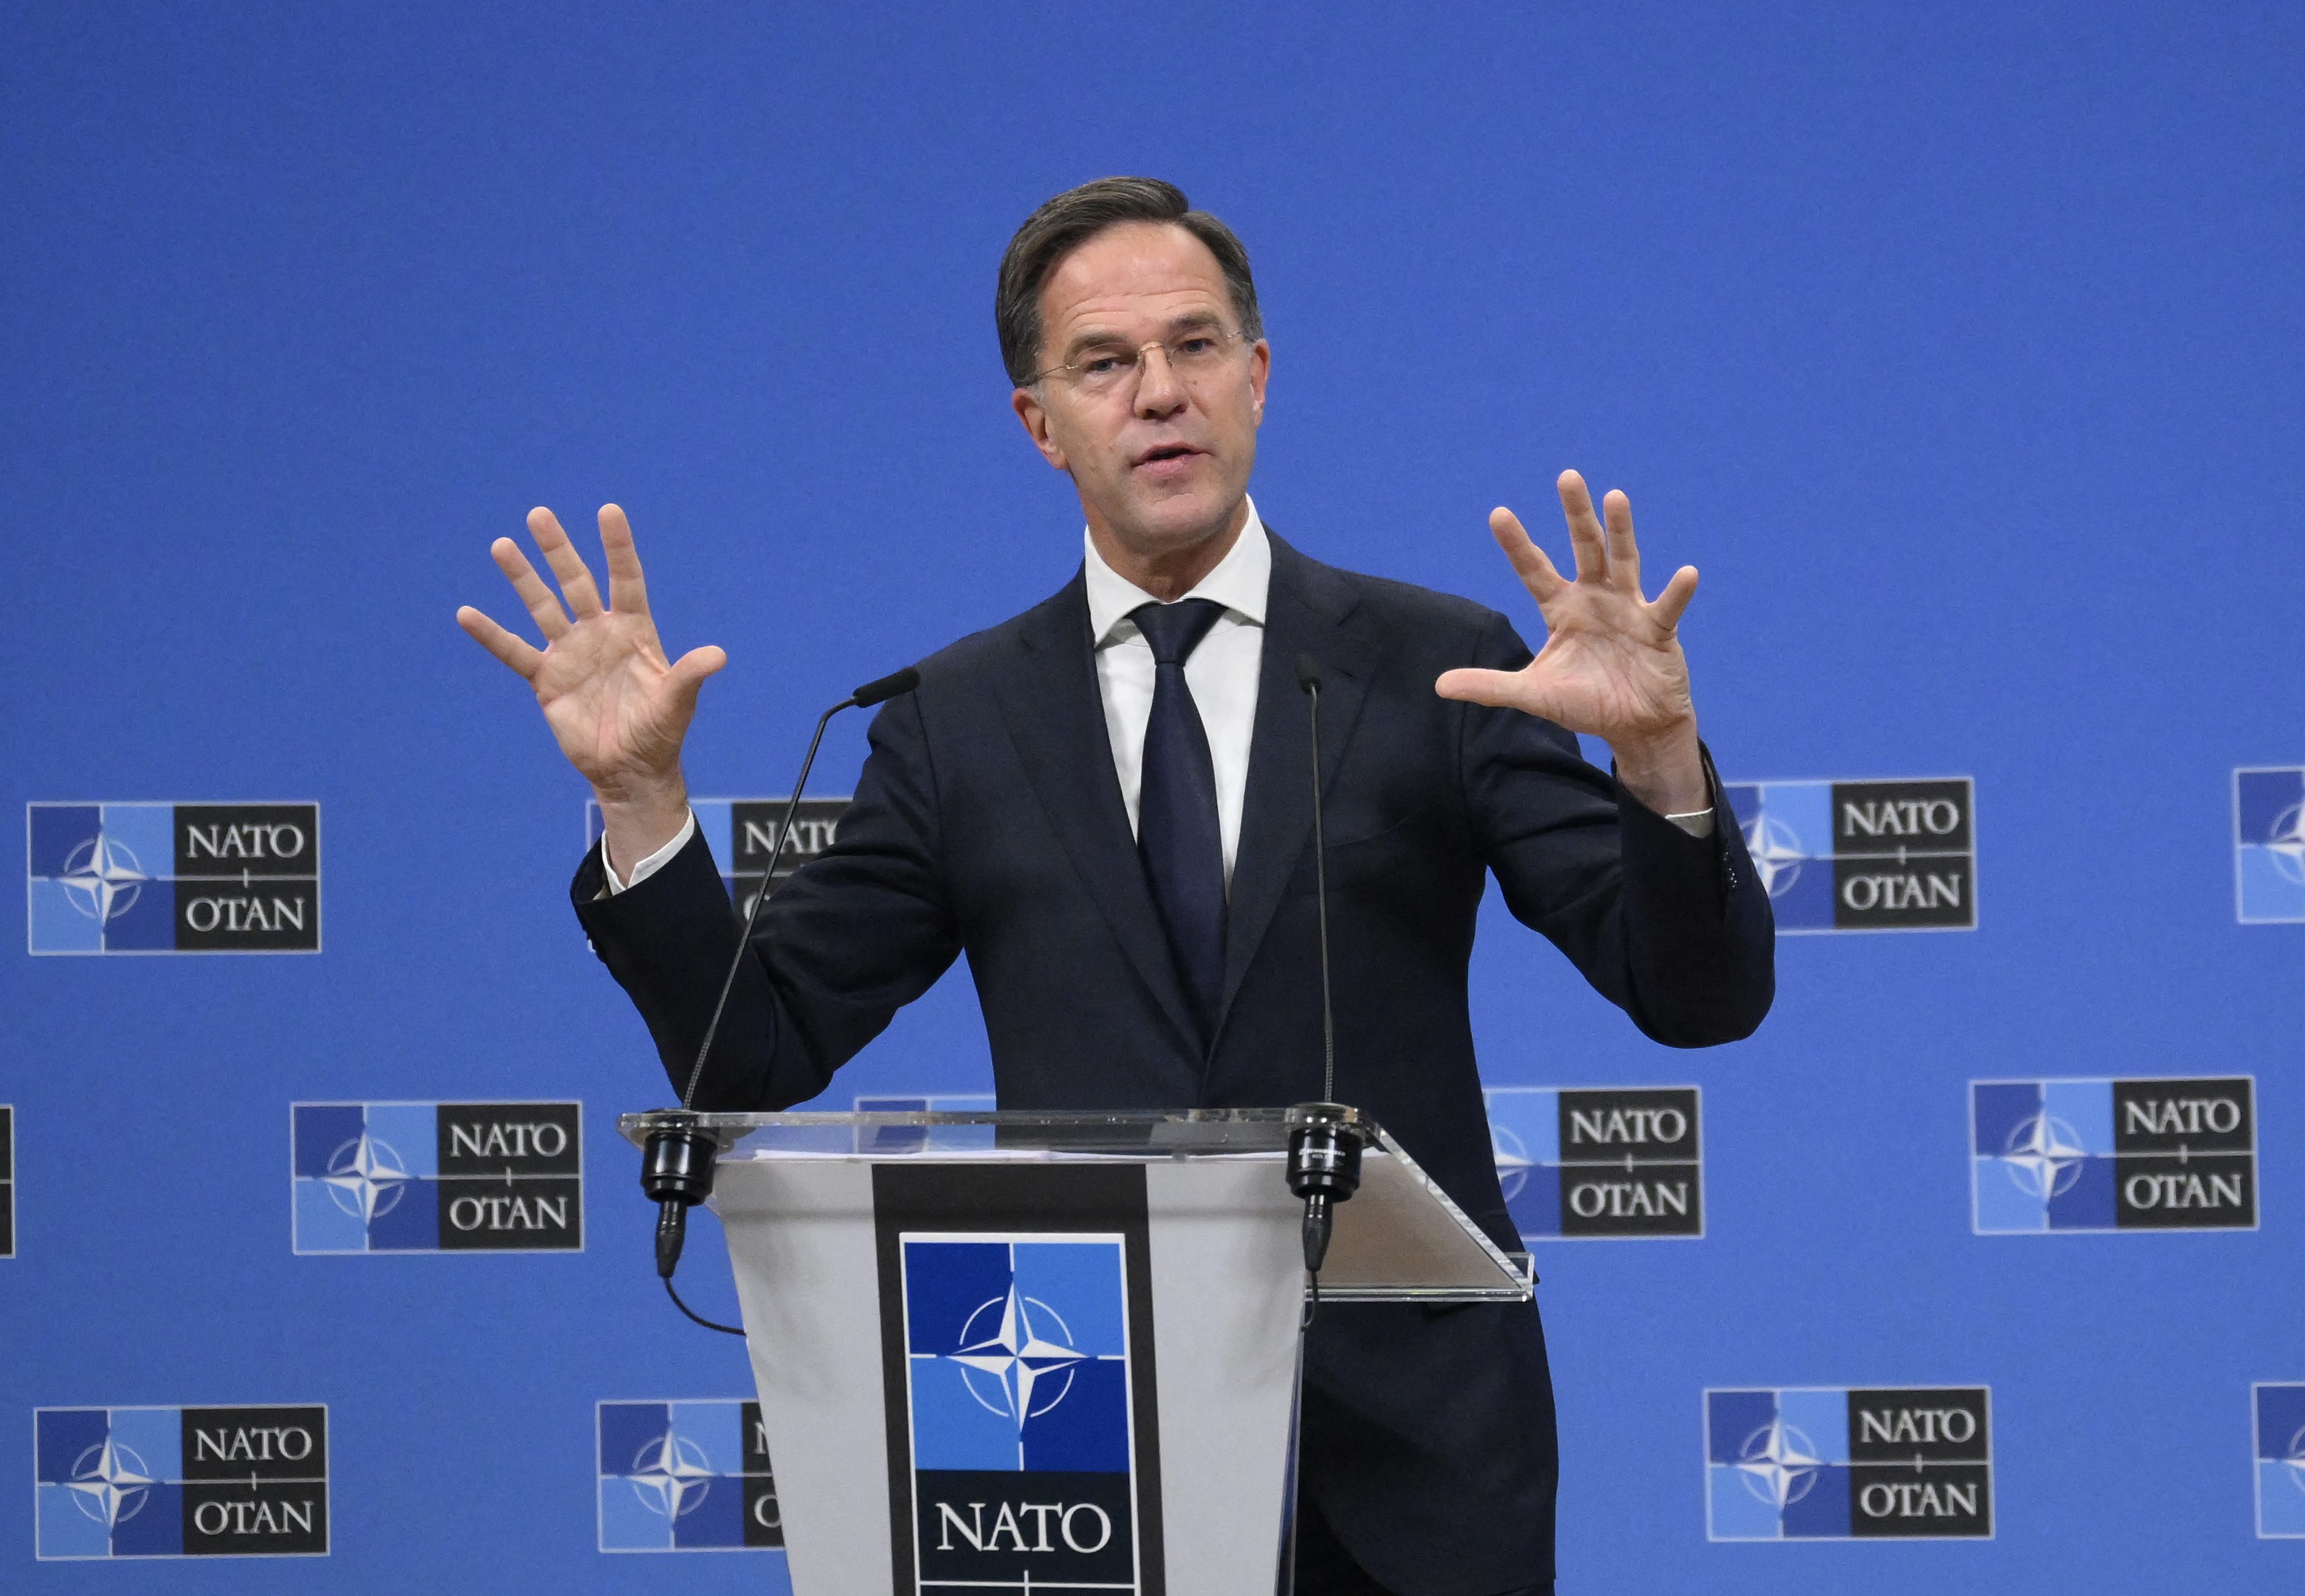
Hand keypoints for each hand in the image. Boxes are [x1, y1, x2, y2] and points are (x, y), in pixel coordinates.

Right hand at [456, 505, 724, 862]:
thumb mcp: (677, 704)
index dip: (618, 548)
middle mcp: (599, 634)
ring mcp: (570, 654)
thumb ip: (690, 676)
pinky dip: (491, 635)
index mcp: (635, 631)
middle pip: (576, 583)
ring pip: (542, 607)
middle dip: (558, 550)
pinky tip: (466, 613)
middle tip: (539, 514)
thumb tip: (718, 655)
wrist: (629, 771)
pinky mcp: (547, 680)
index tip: (608, 511)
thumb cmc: (659, 735)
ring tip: (502, 545)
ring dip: (522, 577)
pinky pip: (514, 652)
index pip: (625, 580)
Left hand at [1435, 471, 1706, 813]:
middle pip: (1584, 548)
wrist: (1634, 726)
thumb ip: (1490, 687)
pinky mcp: (1659, 630)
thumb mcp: (1533, 694)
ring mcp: (1629, 609)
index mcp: (1562, 609)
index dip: (1517, 544)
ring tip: (1615, 497)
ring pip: (1623, 562)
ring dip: (1620, 531)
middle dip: (1576, 514)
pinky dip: (1677, 592)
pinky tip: (1686, 573)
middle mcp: (1594, 599)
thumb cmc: (1585, 703)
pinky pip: (1668, 607)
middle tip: (1567, 476)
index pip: (1534, 571)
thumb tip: (1439, 685)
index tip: (1497, 513)